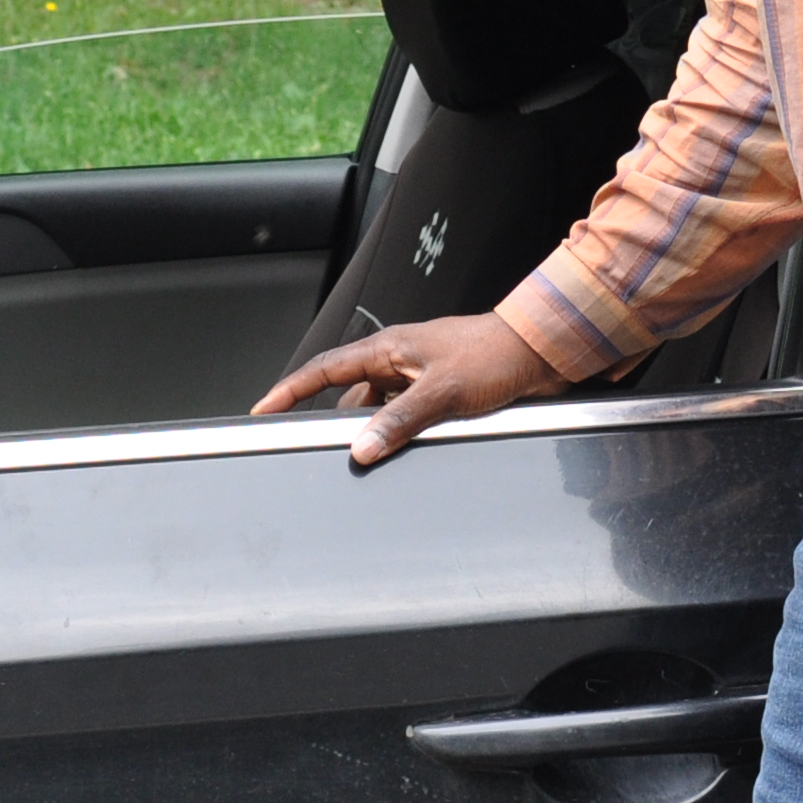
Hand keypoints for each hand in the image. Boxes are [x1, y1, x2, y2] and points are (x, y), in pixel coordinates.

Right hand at [251, 311, 564, 466]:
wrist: (539, 352)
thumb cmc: (493, 355)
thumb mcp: (441, 392)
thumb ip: (398, 421)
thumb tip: (361, 449)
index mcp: (388, 348)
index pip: (325, 369)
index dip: (291, 389)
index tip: (263, 408)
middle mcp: (398, 361)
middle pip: (348, 395)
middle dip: (332, 421)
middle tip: (318, 447)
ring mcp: (416, 377)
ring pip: (378, 410)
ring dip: (376, 431)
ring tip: (376, 453)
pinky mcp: (437, 392)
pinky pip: (402, 417)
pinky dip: (398, 433)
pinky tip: (407, 449)